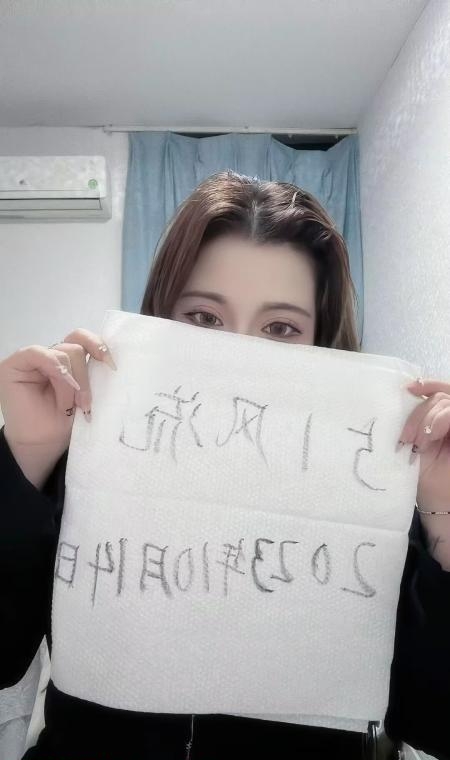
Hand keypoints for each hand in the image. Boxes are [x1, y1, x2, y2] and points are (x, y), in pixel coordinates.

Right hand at [0, 328, 115, 485]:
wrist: (44, 443)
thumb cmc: (65, 422)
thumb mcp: (85, 393)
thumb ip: (91, 372)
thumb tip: (108, 357)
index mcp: (69, 360)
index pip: (82, 339)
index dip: (98, 346)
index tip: (111, 366)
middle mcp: (51, 355)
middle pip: (76, 347)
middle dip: (85, 376)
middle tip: (85, 403)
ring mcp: (33, 359)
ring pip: (63, 353)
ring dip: (71, 383)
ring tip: (69, 407)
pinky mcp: (15, 364)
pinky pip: (37, 353)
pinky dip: (55, 370)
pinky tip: (62, 387)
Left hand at [400, 378, 449, 510]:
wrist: (440, 500)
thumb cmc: (426, 474)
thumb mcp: (416, 441)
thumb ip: (415, 420)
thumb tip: (403, 394)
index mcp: (443, 417)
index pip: (440, 390)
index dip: (427, 384)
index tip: (408, 389)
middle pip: (439, 397)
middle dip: (418, 414)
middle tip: (407, 438)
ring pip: (446, 403)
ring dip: (427, 420)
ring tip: (418, 443)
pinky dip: (439, 420)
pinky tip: (430, 436)